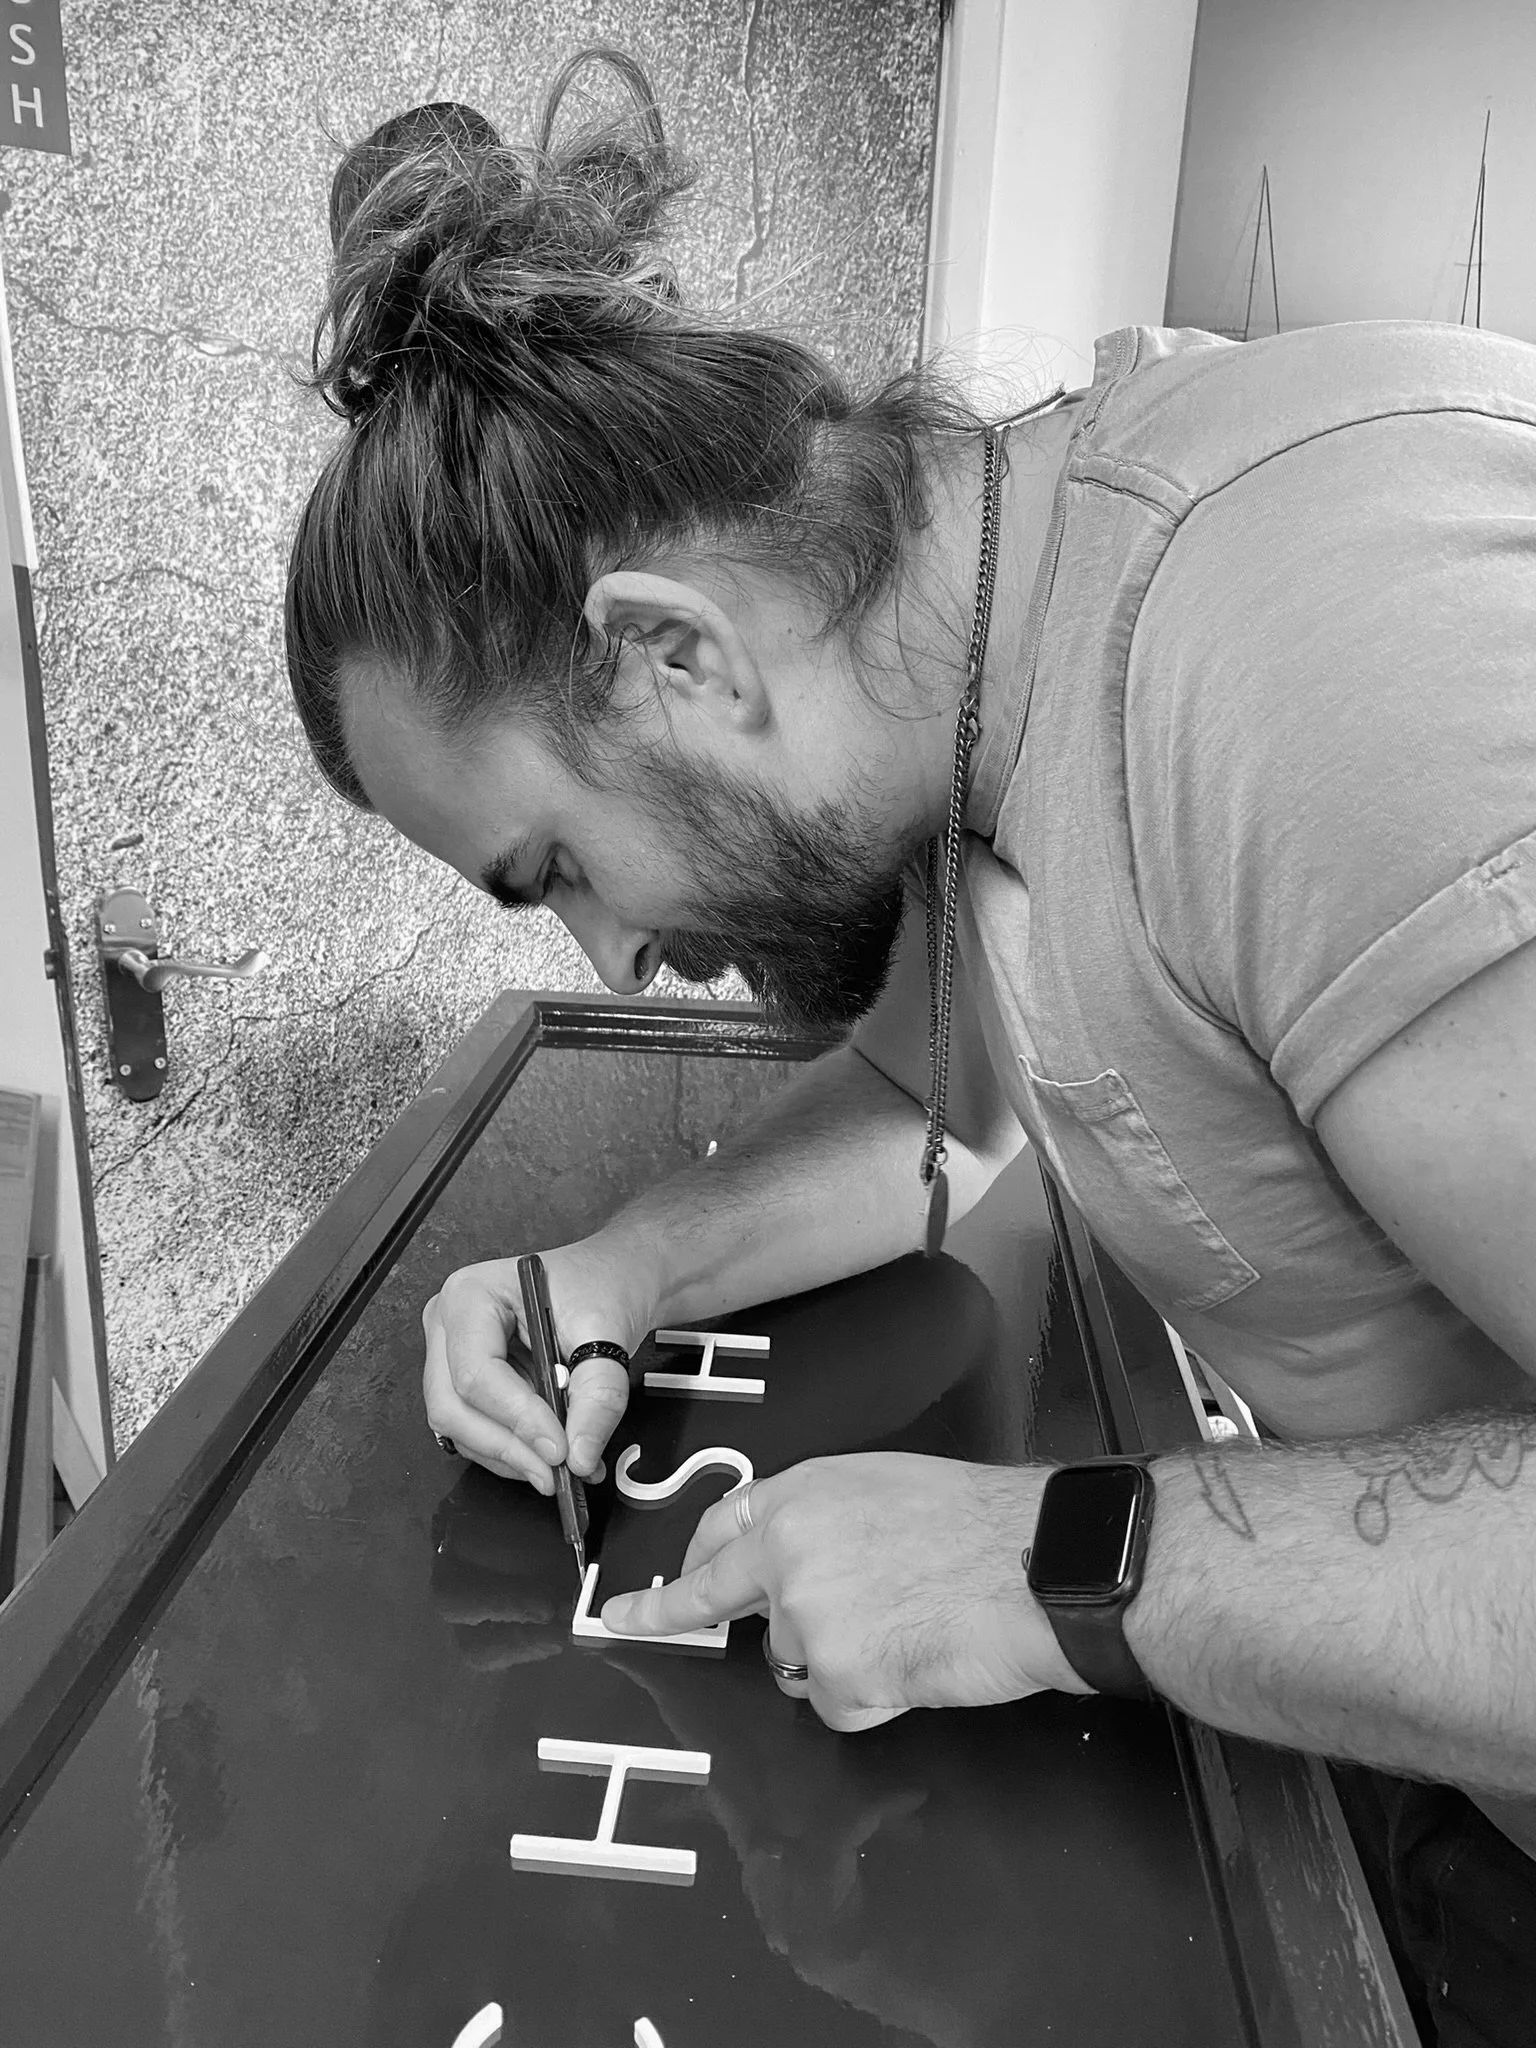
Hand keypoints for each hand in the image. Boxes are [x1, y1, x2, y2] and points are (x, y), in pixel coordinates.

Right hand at [422, 1238, 654, 1490]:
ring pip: (460, 1428)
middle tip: (558, 1470)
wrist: (611, 1279)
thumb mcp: (606, 1331)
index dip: (516, 1418)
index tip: (558, 1448)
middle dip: (508, 1447)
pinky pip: (475, 1432)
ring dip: (512, 1456)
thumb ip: (597, 1396)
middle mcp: (448, 1325)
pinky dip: (513, 1452)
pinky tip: (550, 1454)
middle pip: (454, 1406)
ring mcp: (451, 1357)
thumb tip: (579, 1453)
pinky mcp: (467, 1386)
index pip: (476, 1371)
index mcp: (470, 1294)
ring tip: (566, 1464)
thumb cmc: (600, 1285)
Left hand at [600, 1453, 1093, 1728]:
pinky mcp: (834, 1673)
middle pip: (721, 1600)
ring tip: (905, 1629)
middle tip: (626, 1623)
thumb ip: (825, 1522)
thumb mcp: (888, 1488)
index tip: (644, 1585)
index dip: (686, 1564)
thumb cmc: (985, 1524)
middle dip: (666, 1616)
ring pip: (792, 1662)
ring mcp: (804, 1615)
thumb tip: (799, 1563)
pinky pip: (835, 1705)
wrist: (1035, 1564)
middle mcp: (787, 1550)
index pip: (718, 1531)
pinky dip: (871, 1698)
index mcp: (802, 1495)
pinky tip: (916, 1663)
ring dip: (836, 1662)